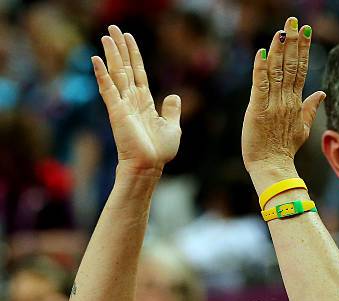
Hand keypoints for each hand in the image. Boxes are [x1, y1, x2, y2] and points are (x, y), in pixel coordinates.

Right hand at [92, 26, 181, 176]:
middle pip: (125, 68)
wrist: (149, 166)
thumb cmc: (159, 152)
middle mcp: (132, 101)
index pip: (138, 72)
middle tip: (113, 28)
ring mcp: (123, 105)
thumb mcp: (172, 128)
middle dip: (120, 48)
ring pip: (116, 74)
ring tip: (106, 36)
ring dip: (111, 54)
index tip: (129, 38)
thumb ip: (171, 111)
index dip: (134, 55)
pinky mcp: (116, 112)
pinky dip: (102, 75)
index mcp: (144, 103)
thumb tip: (173, 96)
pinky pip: (108, 89)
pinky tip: (96, 60)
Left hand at [242, 17, 324, 175]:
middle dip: (292, 42)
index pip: (301, 71)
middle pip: (291, 66)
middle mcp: (286, 101)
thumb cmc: (284, 150)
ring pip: (277, 72)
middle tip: (293, 20)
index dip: (302, 50)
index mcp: (295, 103)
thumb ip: (310, 109)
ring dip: (278, 50)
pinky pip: (260, 86)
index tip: (304, 30)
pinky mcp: (257, 111)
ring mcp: (272, 105)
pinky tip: (261, 53)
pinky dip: (260, 69)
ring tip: (281, 30)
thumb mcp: (302, 129)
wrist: (273, 167)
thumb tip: (321, 93)